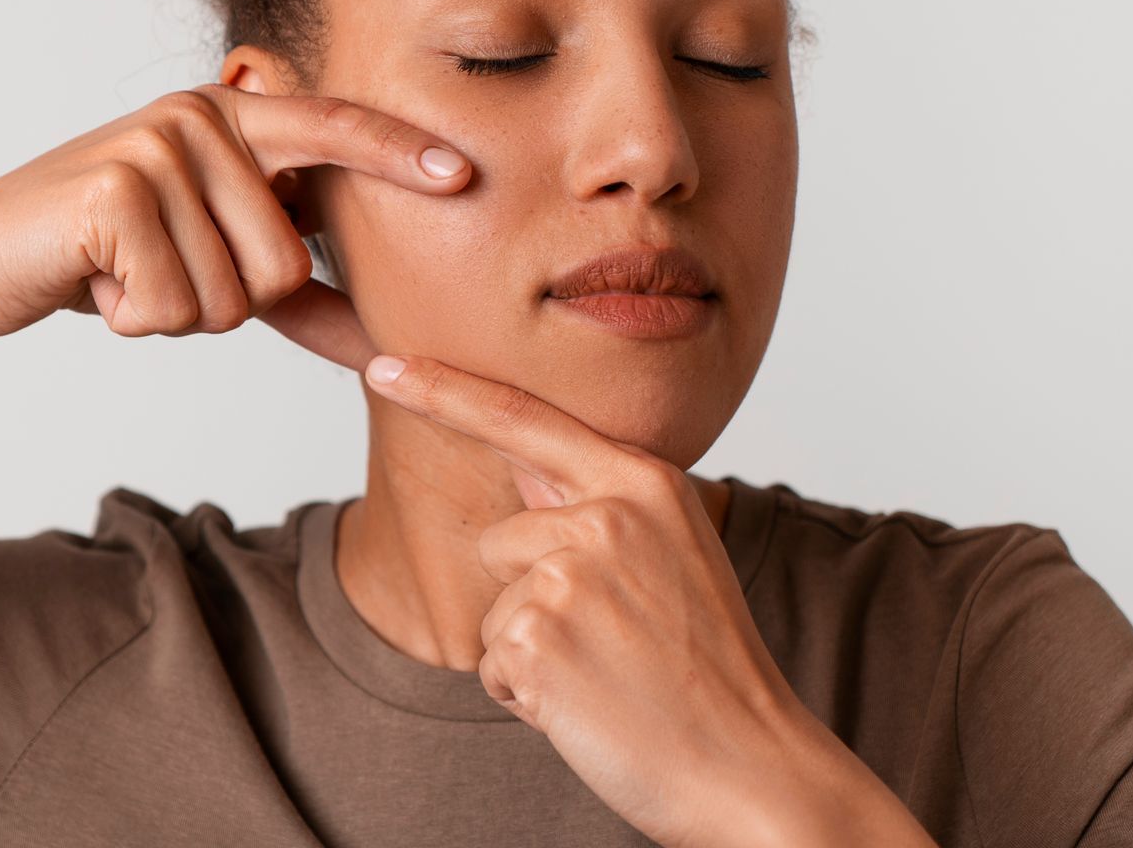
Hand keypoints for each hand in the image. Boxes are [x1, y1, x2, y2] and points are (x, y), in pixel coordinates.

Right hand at [0, 84, 456, 364]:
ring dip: (176, 314)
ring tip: (125, 275)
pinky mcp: (115, 190)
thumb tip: (378, 337)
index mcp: (230, 117)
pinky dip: (134, 320)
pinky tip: (96, 283)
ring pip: (232, 295)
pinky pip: (174, 306)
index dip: (396, 154)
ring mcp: (156, 146)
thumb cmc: (103, 258)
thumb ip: (288, 282)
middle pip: (285, 262)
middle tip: (160, 274)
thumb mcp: (204, 256)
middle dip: (227, 302)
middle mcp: (199, 116)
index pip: (332, 128)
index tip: (461, 176)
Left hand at [361, 352, 936, 847]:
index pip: (523, 418)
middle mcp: (606, 515)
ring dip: (532, 652)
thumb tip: (517, 461)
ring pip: (494, 608)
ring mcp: (569, 575)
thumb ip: (597, 506)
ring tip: (608, 674)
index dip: (444, 389)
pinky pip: (492, 665)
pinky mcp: (537, 637)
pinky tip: (591, 705)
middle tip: (615, 643)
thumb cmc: (708, 670)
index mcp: (644, 482)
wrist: (749, 765)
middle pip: (501, 540)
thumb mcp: (672, 555)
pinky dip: (528, 697)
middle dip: (531, 597)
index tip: (383, 365)